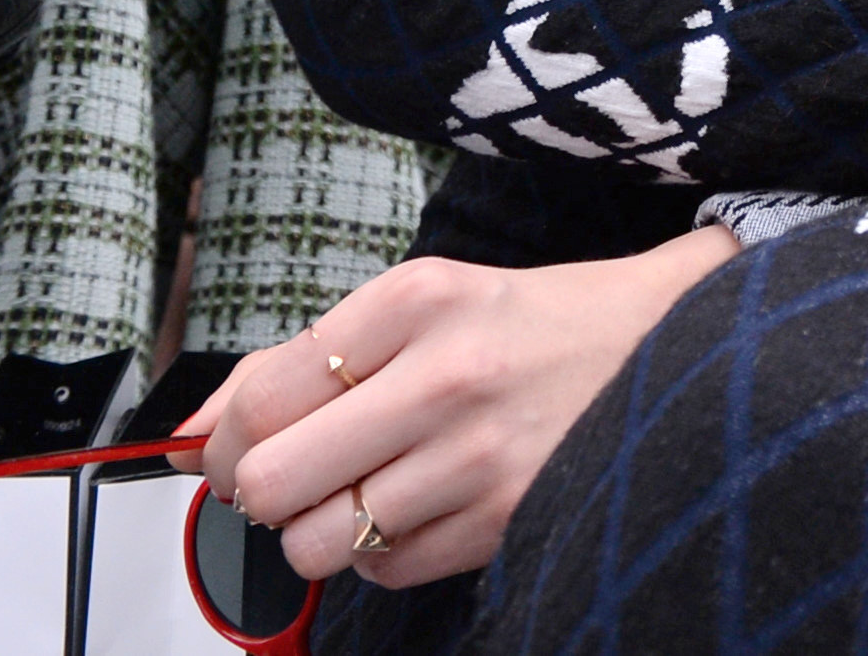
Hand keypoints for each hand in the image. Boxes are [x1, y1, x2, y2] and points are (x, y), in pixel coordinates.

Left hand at [181, 228, 737, 587]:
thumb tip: (191, 439)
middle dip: (265, 492)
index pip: (261, 397)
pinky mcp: (509, 515)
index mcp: (420, 298)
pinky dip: (385, 552)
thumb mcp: (424, 303)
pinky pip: (386, 569)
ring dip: (322, 531)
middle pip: (273, 482)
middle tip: (296, 476)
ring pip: (320, 542)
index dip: (227, 439)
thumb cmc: (536, 324)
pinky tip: (423, 506)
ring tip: (365, 493)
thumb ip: (303, 362)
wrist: (676, 338)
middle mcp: (449, 373)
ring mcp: (483, 453)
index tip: (242, 446)